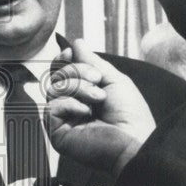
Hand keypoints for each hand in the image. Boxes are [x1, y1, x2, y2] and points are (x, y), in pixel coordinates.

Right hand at [47, 38, 155, 185]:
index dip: (63, 59)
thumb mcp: (114, 80)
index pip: (63, 70)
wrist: (133, 142)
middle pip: (56, 75)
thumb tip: (76, 43)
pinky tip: (85, 112)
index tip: (70, 53)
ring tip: (97, 98)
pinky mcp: (56, 132)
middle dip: (76, 71)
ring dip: (77, 87)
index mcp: (84, 93)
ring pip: (53, 88)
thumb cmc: (130, 116)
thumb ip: (93, 62)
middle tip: (96, 80)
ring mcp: (63, 119)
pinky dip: (70, 104)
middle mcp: (72, 105)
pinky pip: (51, 106)